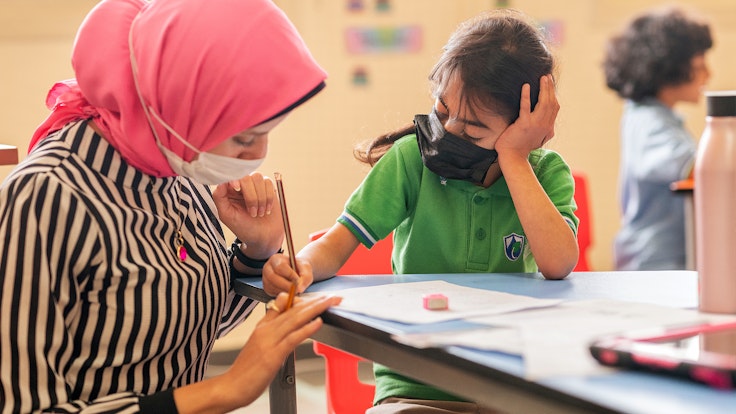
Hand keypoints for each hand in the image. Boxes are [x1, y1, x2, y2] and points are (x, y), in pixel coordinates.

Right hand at [178, 293, 341, 411]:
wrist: (232, 386)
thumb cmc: (246, 368)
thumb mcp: (258, 341)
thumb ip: (270, 325)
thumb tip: (281, 309)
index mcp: (263, 327)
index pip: (285, 306)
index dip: (304, 299)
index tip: (320, 296)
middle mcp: (266, 330)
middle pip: (294, 310)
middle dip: (315, 302)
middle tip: (332, 296)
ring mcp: (269, 342)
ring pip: (295, 319)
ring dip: (315, 309)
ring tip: (330, 302)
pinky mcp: (273, 356)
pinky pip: (292, 338)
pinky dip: (306, 329)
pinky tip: (318, 322)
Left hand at [212, 172, 283, 256]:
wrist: (264, 236)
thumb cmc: (244, 228)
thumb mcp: (227, 216)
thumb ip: (219, 198)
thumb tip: (221, 182)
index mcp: (228, 191)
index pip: (230, 176)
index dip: (234, 179)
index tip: (236, 189)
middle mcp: (241, 185)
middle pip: (246, 177)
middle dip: (251, 197)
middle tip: (252, 213)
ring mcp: (255, 185)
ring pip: (258, 178)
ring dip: (261, 198)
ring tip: (260, 212)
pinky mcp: (268, 187)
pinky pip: (268, 183)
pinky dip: (269, 198)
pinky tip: (267, 209)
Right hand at [262, 254, 313, 296]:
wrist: (296, 272)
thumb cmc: (300, 268)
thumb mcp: (306, 269)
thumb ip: (305, 277)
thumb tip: (299, 288)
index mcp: (276, 259)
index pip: (280, 267)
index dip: (290, 275)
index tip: (298, 281)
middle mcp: (268, 268)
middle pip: (273, 277)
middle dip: (286, 285)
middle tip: (297, 290)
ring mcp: (265, 278)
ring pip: (272, 287)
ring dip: (284, 291)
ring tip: (294, 290)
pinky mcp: (267, 288)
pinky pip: (272, 293)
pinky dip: (282, 294)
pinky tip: (288, 292)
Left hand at [495, 74, 558, 160]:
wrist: (513, 157)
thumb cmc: (523, 147)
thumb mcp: (540, 140)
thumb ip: (546, 131)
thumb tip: (551, 126)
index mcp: (548, 127)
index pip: (555, 107)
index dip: (554, 94)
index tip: (550, 84)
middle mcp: (544, 125)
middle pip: (551, 102)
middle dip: (550, 88)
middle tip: (547, 77)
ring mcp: (534, 124)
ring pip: (543, 103)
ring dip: (543, 89)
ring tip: (542, 78)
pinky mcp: (523, 124)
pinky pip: (525, 106)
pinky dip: (526, 95)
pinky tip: (526, 86)